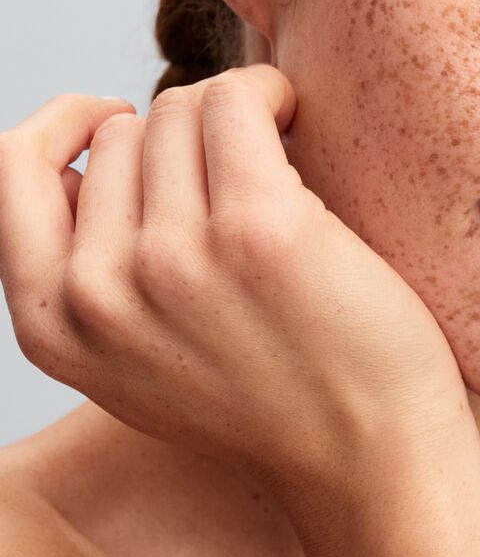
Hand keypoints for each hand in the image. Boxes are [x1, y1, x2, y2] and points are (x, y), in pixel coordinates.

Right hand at [0, 66, 469, 535]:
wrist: (368, 461)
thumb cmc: (268, 403)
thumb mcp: (132, 365)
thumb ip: (83, 280)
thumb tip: (79, 160)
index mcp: (53, 327)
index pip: (13, 169)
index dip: (64, 125)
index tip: (118, 118)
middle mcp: (99, 293)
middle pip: (119, 136)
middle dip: (179, 146)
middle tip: (236, 191)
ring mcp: (173, 259)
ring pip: (177, 113)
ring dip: (230, 122)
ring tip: (273, 172)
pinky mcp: (256, 228)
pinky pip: (234, 103)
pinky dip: (267, 96)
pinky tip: (292, 121)